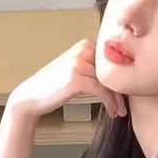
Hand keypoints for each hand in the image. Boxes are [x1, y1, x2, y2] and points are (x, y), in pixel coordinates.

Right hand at [8, 38, 126, 120]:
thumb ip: (94, 66)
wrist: (31, 96)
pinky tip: (111, 112)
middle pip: (112, 71)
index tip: (126, 93)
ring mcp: (78, 64)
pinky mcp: (76, 79)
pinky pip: (101, 91)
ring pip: (109, 83)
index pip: (113, 61)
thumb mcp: (75, 68)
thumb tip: (120, 75)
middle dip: (121, 91)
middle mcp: (82, 50)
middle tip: (124, 106)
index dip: (122, 78)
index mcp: (85, 45)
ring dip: (117, 101)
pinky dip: (109, 103)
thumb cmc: (54, 85)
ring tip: (119, 112)